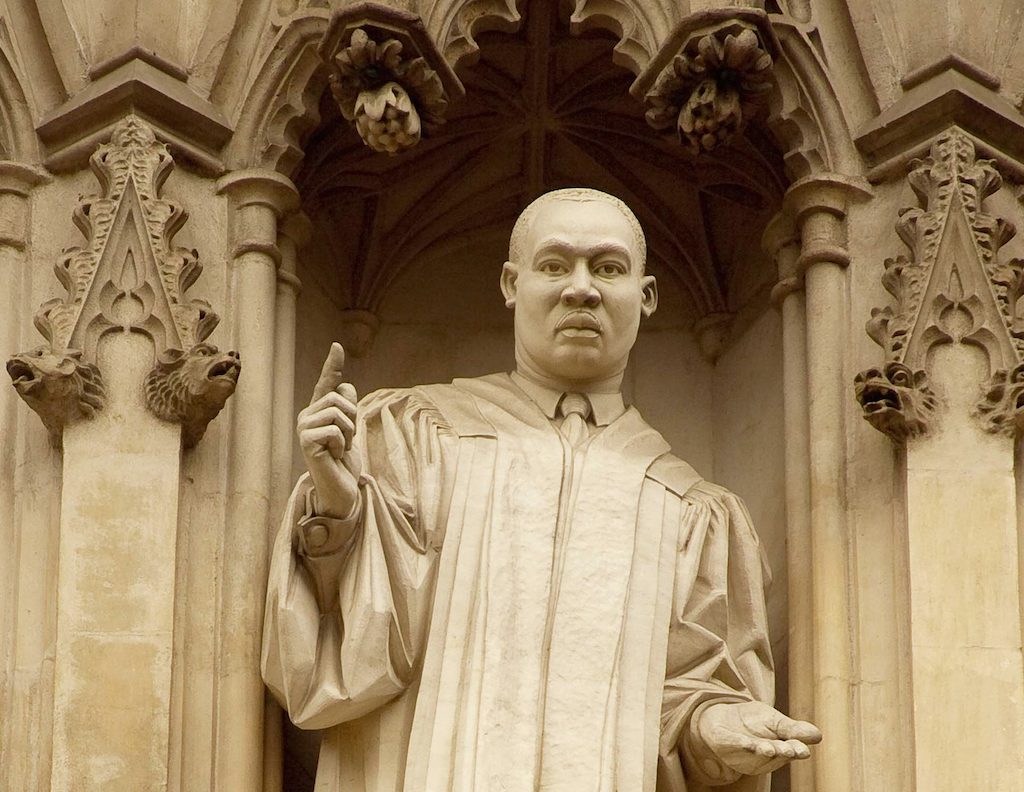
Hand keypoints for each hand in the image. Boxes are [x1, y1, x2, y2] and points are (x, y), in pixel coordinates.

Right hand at [297, 343, 360, 519]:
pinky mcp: (305, 441)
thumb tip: (345, 386)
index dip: (332, 365)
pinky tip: (334, 457)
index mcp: (318, 412)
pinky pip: (334, 429)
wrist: (340, 491)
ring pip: (338, 412)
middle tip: (346, 442)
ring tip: (340, 450)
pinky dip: (342, 445)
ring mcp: (303, 428)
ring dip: (349, 434)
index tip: (337, 346)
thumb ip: (348, 409)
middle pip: (339, 398)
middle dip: (353, 420)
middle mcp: (307, 416)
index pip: (326, 384)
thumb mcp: (350, 431)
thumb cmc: (344, 462)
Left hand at [696, 701, 820, 775]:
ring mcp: (744, 753)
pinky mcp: (726, 744)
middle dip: (781, 752)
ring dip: (762, 751)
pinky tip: (748, 743)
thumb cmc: (752, 721)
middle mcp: (764, 755)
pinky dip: (741, 745)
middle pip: (776, 754)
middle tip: (789, 750)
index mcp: (779, 748)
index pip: (791, 750)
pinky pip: (735, 745)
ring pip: (756, 753)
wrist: (720, 717)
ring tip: (769, 748)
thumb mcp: (774, 720)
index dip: (796, 750)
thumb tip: (817, 735)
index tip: (803, 750)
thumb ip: (792, 728)